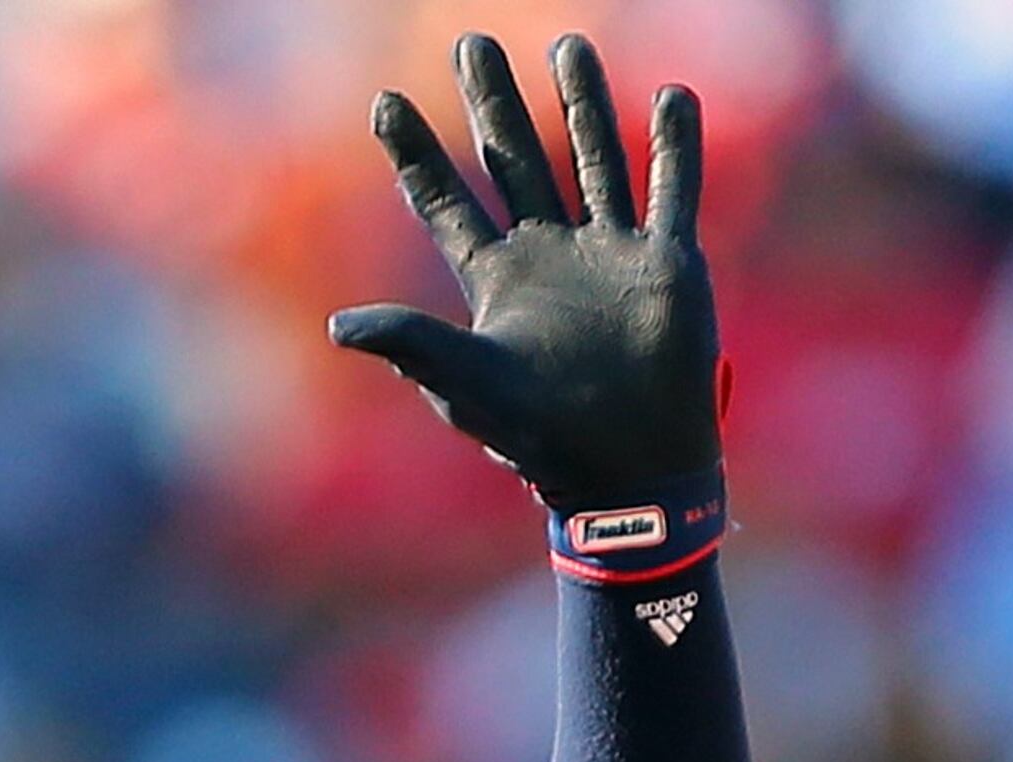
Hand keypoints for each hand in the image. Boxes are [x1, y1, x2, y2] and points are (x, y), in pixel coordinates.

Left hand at [331, 33, 718, 512]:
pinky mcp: (666, 264)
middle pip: (515, 159)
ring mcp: (610, 255)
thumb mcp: (470, 386)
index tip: (383, 101)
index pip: (446, 201)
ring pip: (594, 159)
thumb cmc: (546, 439)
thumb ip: (412, 346)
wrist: (632, 469)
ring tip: (568, 44)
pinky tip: (670, 97)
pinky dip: (675, 145)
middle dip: (494, 101)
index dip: (414, 154)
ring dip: (582, 104)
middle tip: (472, 41)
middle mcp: (550, 255)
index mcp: (497, 279)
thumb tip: (337, 327)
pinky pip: (672, 190)